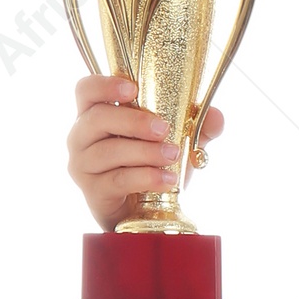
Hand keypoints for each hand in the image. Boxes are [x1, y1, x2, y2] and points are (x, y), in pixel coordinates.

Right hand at [66, 72, 224, 231]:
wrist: (141, 214)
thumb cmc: (149, 167)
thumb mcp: (173, 141)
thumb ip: (195, 126)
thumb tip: (217, 116)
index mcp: (95, 114)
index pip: (86, 90)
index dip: (104, 84)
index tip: (132, 88)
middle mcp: (81, 136)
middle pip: (98, 118)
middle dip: (134, 122)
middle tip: (164, 129)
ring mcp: (83, 165)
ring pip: (109, 151)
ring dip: (144, 152)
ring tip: (172, 156)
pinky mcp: (93, 192)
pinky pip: (118, 180)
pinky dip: (146, 178)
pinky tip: (168, 180)